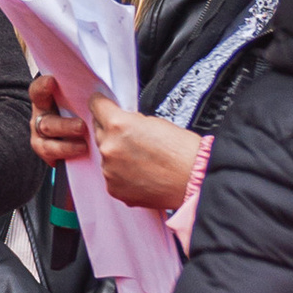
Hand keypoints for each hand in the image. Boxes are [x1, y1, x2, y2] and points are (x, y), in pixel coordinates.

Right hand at [29, 70, 86, 165]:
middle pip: (46, 122)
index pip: (38, 91)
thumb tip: (101, 93)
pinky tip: (80, 154)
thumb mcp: (83, 99)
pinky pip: (52, 157)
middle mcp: (41, 118)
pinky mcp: (48, 154)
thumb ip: (88, 96)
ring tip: (84, 146)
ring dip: (65, 145)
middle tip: (81, 126)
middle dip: (63, 125)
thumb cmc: (86, 109)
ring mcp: (42, 137)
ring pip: (48, 143)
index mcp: (46, 100)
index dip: (43, 86)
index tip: (52, 81)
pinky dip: (66, 156)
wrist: (88, 132)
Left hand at [87, 96, 201, 213]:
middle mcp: (109, 147)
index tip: (102, 104)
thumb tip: (118, 121)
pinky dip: (122, 174)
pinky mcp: (114, 189)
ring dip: (117, 154)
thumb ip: (130, 120)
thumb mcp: (154, 122)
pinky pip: (112, 175)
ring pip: (105, 156)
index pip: (96, 106)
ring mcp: (110, 170)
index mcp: (118, 125)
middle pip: (99, 131)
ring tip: (141, 159)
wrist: (195, 180)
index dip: (101, 103)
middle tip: (131, 137)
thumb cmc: (182, 151)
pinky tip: (140, 173)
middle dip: (111, 131)